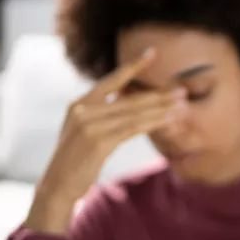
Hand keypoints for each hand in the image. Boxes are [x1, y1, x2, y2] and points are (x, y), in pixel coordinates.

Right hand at [25, 49, 186, 234]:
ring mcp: (89, 124)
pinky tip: (169, 119)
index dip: (134, 66)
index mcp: (79, 103)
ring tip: (182, 104)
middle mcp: (83, 109)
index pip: (112, 80)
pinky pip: (132, 128)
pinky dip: (153, 122)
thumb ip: (100, 115)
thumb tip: (126, 104)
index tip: (153, 53)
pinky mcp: (98, 140)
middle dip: (158, 94)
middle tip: (182, 90)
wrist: (56, 187)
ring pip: (134, 113)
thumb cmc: (75, 162)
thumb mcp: (83, 132)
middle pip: (129, 98)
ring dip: (161, 108)